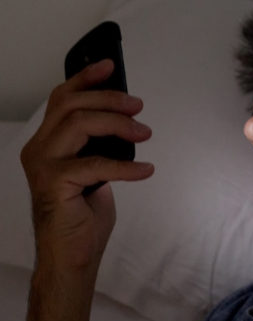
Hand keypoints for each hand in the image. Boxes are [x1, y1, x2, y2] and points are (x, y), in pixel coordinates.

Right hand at [20, 59, 153, 276]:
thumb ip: (99, 144)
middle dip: (109, 99)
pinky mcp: (53, 184)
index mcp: (47, 141)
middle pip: (71, 104)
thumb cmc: (83, 214)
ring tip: (145, 134)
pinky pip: (95, 163)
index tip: (110, 65)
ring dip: (118, 124)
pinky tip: (145, 170)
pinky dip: (126, 166)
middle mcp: (39, 148)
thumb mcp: (95, 168)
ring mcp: (43, 165)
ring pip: (79, 123)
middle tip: (139, 107)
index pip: (61, 98)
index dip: (85, 78)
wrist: (71, 254)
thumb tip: (125, 119)